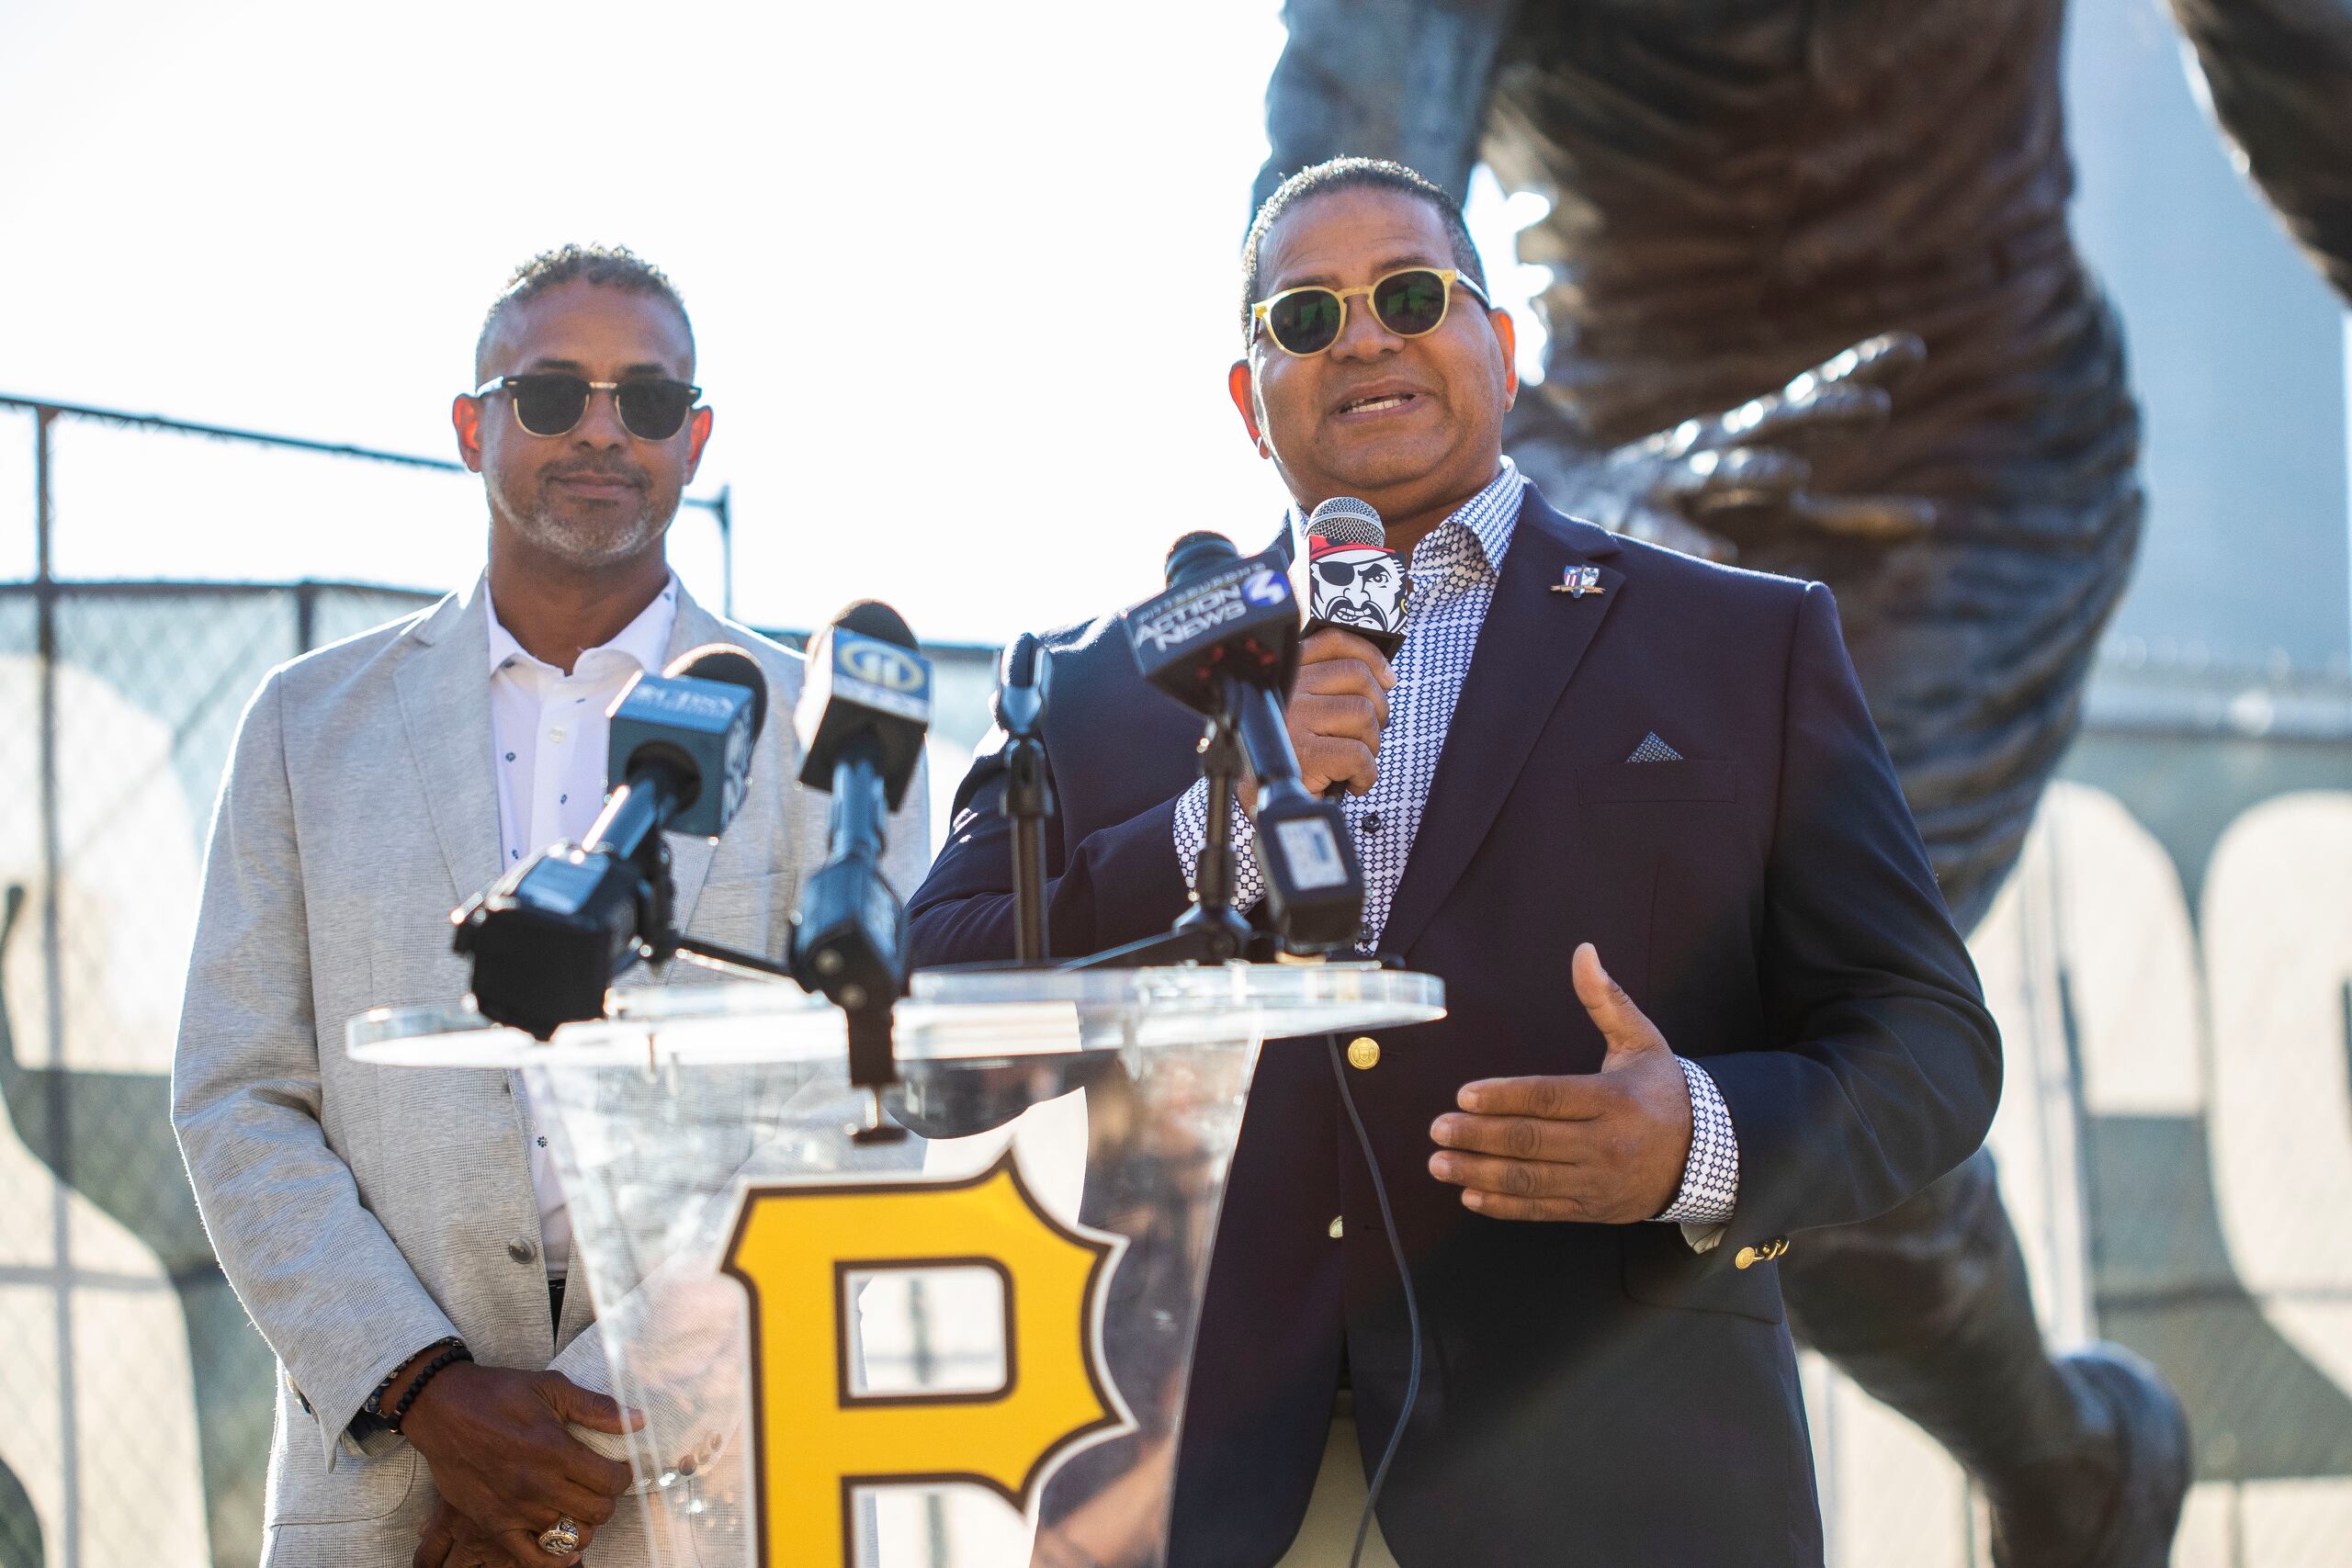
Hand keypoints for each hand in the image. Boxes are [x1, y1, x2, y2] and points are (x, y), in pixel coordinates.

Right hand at [401, 1362, 640, 1565]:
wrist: (442, 1409)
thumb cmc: (497, 1394)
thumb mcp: (550, 1387)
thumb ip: (596, 1408)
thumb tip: (637, 1420)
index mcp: (555, 1450)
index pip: (611, 1481)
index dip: (623, 1475)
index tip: (619, 1466)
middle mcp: (536, 1485)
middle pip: (597, 1511)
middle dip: (607, 1498)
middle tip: (600, 1484)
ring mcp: (514, 1509)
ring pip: (572, 1536)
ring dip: (585, 1523)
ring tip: (581, 1504)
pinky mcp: (493, 1523)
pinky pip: (532, 1558)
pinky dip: (555, 1558)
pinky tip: (566, 1547)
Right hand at [1253, 627, 1392, 808]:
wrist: (1256, 800)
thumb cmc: (1283, 758)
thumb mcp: (1298, 710)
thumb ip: (1324, 688)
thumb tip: (1381, 679)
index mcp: (1286, 674)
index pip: (1333, 643)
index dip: (1370, 656)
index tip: (1386, 678)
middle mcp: (1287, 689)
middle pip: (1357, 676)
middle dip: (1377, 707)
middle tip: (1369, 733)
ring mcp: (1295, 719)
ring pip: (1363, 713)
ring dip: (1370, 743)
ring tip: (1353, 763)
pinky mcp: (1306, 753)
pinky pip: (1359, 754)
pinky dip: (1365, 774)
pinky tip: (1351, 782)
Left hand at [1428, 943, 1692, 1222]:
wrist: (1704, 1154)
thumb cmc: (1660, 1089)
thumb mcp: (1640, 1040)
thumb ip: (1605, 999)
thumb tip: (1583, 952)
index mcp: (1615, 1099)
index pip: (1548, 1097)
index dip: (1503, 1096)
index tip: (1463, 1094)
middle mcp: (1607, 1143)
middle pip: (1531, 1140)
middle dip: (1478, 1136)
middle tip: (1438, 1129)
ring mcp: (1599, 1181)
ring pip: (1531, 1179)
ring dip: (1479, 1173)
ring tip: (1438, 1163)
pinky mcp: (1593, 1209)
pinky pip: (1542, 1210)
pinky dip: (1504, 1206)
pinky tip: (1470, 1195)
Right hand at [1519, 332, 1934, 561]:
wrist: (1584, 504)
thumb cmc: (1705, 511)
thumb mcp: (1783, 515)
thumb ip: (1851, 516)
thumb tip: (1932, 521)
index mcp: (1756, 440)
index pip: (1811, 401)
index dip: (1857, 374)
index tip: (1912, 349)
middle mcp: (1720, 449)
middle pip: (1775, 423)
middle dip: (1820, 414)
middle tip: (1873, 409)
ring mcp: (1677, 481)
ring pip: (1719, 471)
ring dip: (1755, 470)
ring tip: (1793, 478)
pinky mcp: (1638, 521)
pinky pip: (1666, 530)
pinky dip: (1691, 540)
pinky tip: (1721, 555)